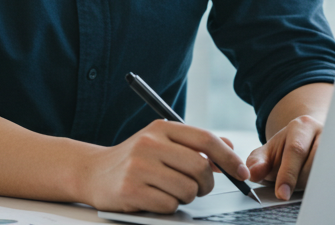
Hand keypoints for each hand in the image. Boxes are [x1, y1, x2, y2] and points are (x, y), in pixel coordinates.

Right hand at [76, 120, 251, 213]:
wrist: (92, 172)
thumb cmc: (134, 159)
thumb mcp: (161, 141)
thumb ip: (193, 144)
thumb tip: (229, 146)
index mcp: (160, 128)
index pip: (205, 139)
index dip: (229, 158)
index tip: (242, 173)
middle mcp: (149, 143)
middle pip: (200, 168)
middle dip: (205, 184)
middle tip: (196, 188)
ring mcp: (138, 167)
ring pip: (187, 190)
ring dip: (185, 197)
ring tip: (168, 191)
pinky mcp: (130, 190)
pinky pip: (169, 205)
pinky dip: (167, 206)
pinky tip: (153, 198)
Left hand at [246, 114, 322, 200]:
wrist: (308, 141)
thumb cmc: (285, 149)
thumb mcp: (267, 153)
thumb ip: (257, 163)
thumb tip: (252, 174)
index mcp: (302, 126)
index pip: (296, 150)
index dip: (288, 174)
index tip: (282, 194)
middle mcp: (324, 133)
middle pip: (313, 163)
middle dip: (298, 181)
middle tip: (288, 187)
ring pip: (326, 173)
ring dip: (310, 185)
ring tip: (299, 183)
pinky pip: (334, 178)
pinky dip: (321, 186)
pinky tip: (312, 186)